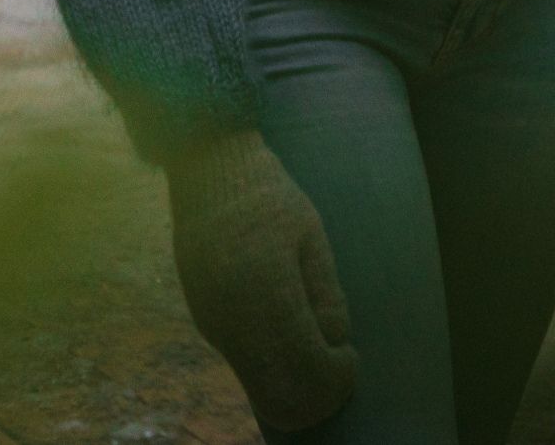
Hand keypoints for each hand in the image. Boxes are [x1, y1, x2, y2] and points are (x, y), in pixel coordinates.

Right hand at [165, 130, 356, 432]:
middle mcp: (230, 314)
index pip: (307, 362)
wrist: (207, 168)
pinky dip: (271, 360)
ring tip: (315, 336)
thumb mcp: (311, 235)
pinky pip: (243, 358)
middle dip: (316, 385)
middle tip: (337, 357)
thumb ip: (326, 294)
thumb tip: (335, 341)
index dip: (337, 372)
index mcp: (264, 289)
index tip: (351, 355)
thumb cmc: (269, 194)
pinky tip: (288, 326)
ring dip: (293, 374)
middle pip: (280, 387)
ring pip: (258, 379)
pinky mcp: (203, 318)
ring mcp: (212, 319)